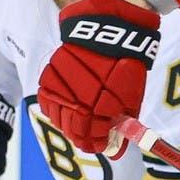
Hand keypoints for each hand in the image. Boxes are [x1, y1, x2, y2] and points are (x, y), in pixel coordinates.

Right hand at [37, 0, 158, 152]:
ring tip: (77, 124)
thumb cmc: (127, 64)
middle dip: (81, 137)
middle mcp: (78, 96)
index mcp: (102, 104)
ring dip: (67, 124)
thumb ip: (122, 122)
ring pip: (57, 116)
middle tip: (88, 138)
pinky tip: (64, 110)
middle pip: (72, 129)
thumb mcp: (132, 95)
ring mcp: (62, 85)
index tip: (99, 146)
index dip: (95, 145)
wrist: (112, 30)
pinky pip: (47, 99)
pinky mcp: (50, 74)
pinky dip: (54, 108)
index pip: (91, 136)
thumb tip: (116, 149)